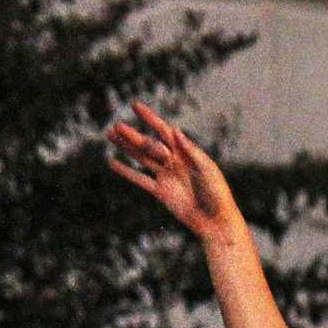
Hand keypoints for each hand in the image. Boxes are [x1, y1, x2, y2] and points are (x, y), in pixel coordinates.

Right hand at [106, 100, 243, 245]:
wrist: (215, 222)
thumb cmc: (217, 194)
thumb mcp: (206, 169)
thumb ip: (190, 151)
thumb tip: (175, 130)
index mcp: (186, 153)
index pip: (164, 131)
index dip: (150, 118)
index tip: (135, 106)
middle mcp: (174, 162)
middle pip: (149, 145)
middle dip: (132, 135)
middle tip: (116, 126)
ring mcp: (166, 176)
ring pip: (141, 159)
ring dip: (126, 148)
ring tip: (110, 136)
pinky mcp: (161, 192)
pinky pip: (140, 180)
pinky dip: (126, 171)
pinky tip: (112, 162)